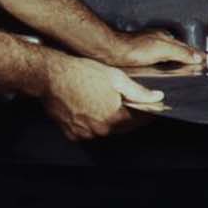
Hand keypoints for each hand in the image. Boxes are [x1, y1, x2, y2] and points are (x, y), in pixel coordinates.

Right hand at [41, 54, 165, 139]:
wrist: (51, 75)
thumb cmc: (80, 73)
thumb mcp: (116, 77)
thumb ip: (138, 92)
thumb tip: (156, 97)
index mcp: (113, 117)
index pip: (139, 121)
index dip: (148, 114)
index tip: (152, 108)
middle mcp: (99, 130)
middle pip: (123, 127)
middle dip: (129, 117)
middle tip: (128, 103)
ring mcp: (84, 133)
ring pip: (106, 130)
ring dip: (110, 120)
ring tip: (103, 101)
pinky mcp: (72, 134)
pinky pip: (89, 131)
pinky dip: (93, 123)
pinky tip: (90, 108)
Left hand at [106, 28, 204, 68]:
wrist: (113, 53)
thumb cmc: (134, 49)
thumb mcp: (163, 50)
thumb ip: (181, 52)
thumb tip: (198, 56)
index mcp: (165, 37)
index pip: (185, 46)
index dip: (194, 54)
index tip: (202, 60)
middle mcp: (157, 40)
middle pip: (177, 49)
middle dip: (186, 56)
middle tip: (196, 64)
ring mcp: (148, 47)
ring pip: (167, 54)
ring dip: (175, 60)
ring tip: (183, 68)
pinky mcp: (140, 56)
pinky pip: (157, 60)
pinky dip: (164, 65)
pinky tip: (163, 71)